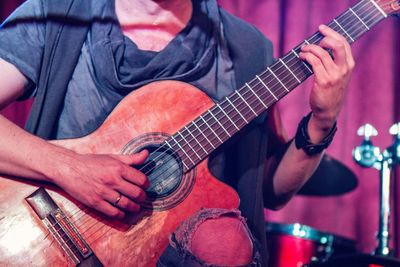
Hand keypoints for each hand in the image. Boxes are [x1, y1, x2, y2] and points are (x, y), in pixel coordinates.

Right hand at [53, 150, 148, 217]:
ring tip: (136, 207)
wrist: (68, 168)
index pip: (141, 179)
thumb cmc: (91, 162)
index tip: (145, 186)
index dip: (146, 184)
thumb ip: (131, 158)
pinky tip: (123, 212)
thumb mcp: (112, 157)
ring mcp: (104, 192)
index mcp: (118, 168)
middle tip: (142, 198)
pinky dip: (121, 214)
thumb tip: (147, 154)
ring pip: (127, 204)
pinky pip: (113, 213)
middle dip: (142, 197)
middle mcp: (112, 180)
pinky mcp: (95, 202)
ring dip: (135, 208)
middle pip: (136, 193)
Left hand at [299, 25, 354, 140]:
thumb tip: (322, 46)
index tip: (322, 28)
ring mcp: (334, 75)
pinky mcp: (323, 81)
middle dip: (324, 37)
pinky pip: (314, 62)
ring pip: (322, 53)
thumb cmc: (330, 92)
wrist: (327, 111)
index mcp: (349, 65)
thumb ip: (336, 62)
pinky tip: (301, 57)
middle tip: (313, 40)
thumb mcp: (339, 76)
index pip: (344, 43)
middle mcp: (344, 69)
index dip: (332, 33)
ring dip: (309, 48)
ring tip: (303, 50)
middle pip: (337, 44)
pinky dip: (306, 56)